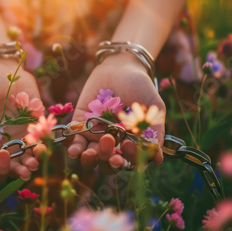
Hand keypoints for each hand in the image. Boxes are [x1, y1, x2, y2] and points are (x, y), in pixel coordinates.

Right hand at [0, 57, 39, 182]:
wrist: (5, 71)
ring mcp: (16, 144)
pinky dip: (40, 152)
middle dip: (3, 169)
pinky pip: (37, 150)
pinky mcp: (33, 135)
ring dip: (25, 168)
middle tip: (5, 157)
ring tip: (31, 164)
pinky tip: (42, 149)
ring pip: (20, 166)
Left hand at [68, 52, 164, 172]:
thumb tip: (158, 160)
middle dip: (106, 160)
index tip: (128, 146)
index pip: (128, 161)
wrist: (120, 67)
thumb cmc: (141, 87)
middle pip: (107, 163)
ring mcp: (95, 135)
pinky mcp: (80, 124)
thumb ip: (155, 132)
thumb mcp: (153, 108)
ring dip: (88, 159)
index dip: (127, 160)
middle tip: (108, 145)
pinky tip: (74, 149)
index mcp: (131, 143)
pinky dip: (74, 146)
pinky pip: (75, 139)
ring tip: (88, 153)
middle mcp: (113, 143)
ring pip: (90, 156)